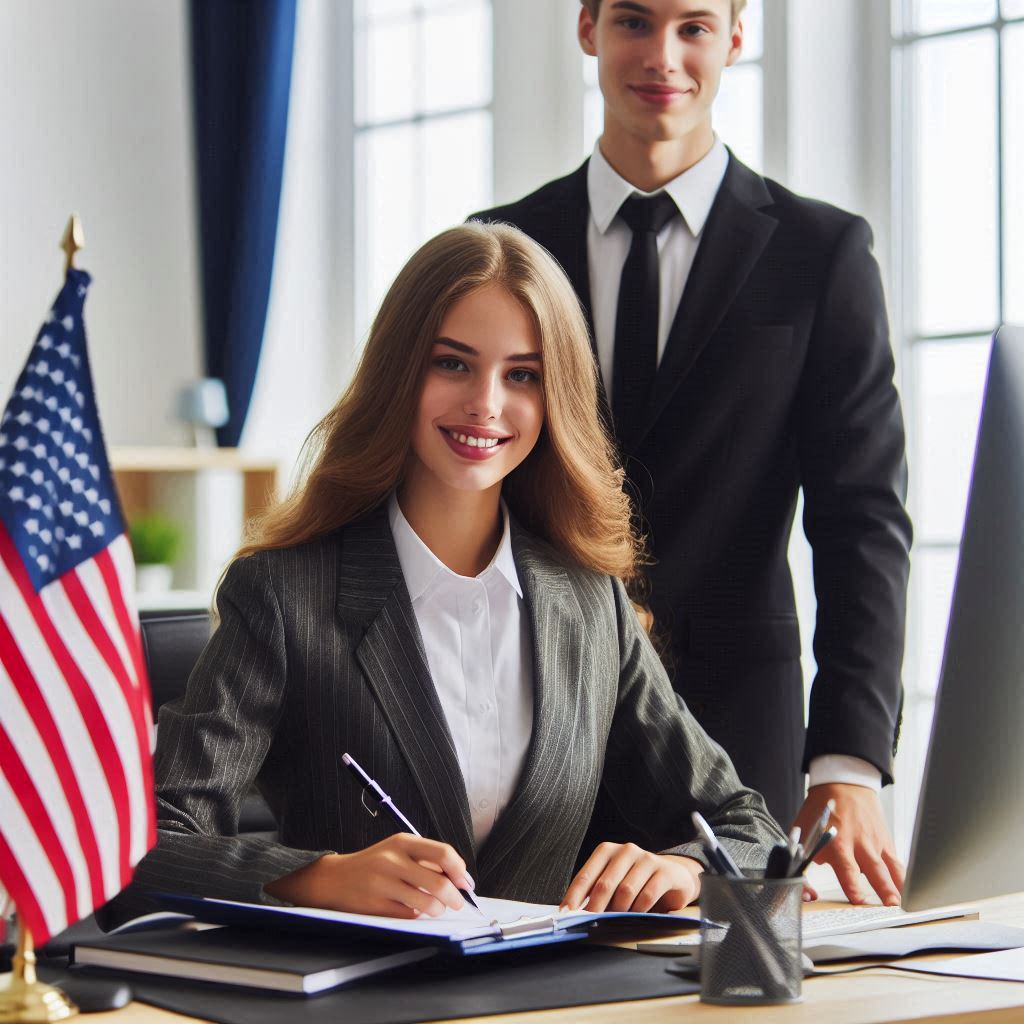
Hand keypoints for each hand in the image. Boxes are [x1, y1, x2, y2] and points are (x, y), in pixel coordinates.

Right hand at [264, 834, 474, 918]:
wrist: (334, 879)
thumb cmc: (374, 865)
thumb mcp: (397, 851)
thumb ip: (425, 860)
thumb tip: (459, 877)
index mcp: (402, 842)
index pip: (443, 853)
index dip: (460, 870)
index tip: (467, 883)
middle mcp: (393, 860)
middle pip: (438, 882)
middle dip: (454, 897)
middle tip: (457, 903)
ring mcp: (383, 883)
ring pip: (427, 903)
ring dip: (437, 909)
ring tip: (435, 908)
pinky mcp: (375, 905)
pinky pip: (409, 915)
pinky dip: (417, 916)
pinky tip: (412, 910)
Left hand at [560, 842, 702, 912]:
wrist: (673, 875)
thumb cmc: (637, 881)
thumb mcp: (615, 883)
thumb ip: (597, 893)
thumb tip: (575, 912)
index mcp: (607, 851)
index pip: (586, 875)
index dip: (574, 895)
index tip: (565, 913)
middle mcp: (626, 850)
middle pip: (605, 884)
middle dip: (595, 907)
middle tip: (589, 923)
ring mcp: (646, 859)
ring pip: (626, 890)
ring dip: (619, 911)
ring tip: (616, 921)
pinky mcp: (664, 871)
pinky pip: (648, 894)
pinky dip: (640, 910)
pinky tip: (637, 916)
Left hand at [792, 784, 903, 905]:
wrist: (844, 784)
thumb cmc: (822, 811)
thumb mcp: (804, 833)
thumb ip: (806, 863)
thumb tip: (810, 893)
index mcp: (837, 842)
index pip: (847, 869)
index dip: (853, 887)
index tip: (858, 901)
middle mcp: (859, 843)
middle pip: (874, 870)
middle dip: (884, 890)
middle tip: (891, 907)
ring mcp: (876, 843)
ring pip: (891, 868)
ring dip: (899, 888)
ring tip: (907, 905)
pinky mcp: (887, 843)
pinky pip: (897, 863)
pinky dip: (905, 878)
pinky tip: (912, 893)